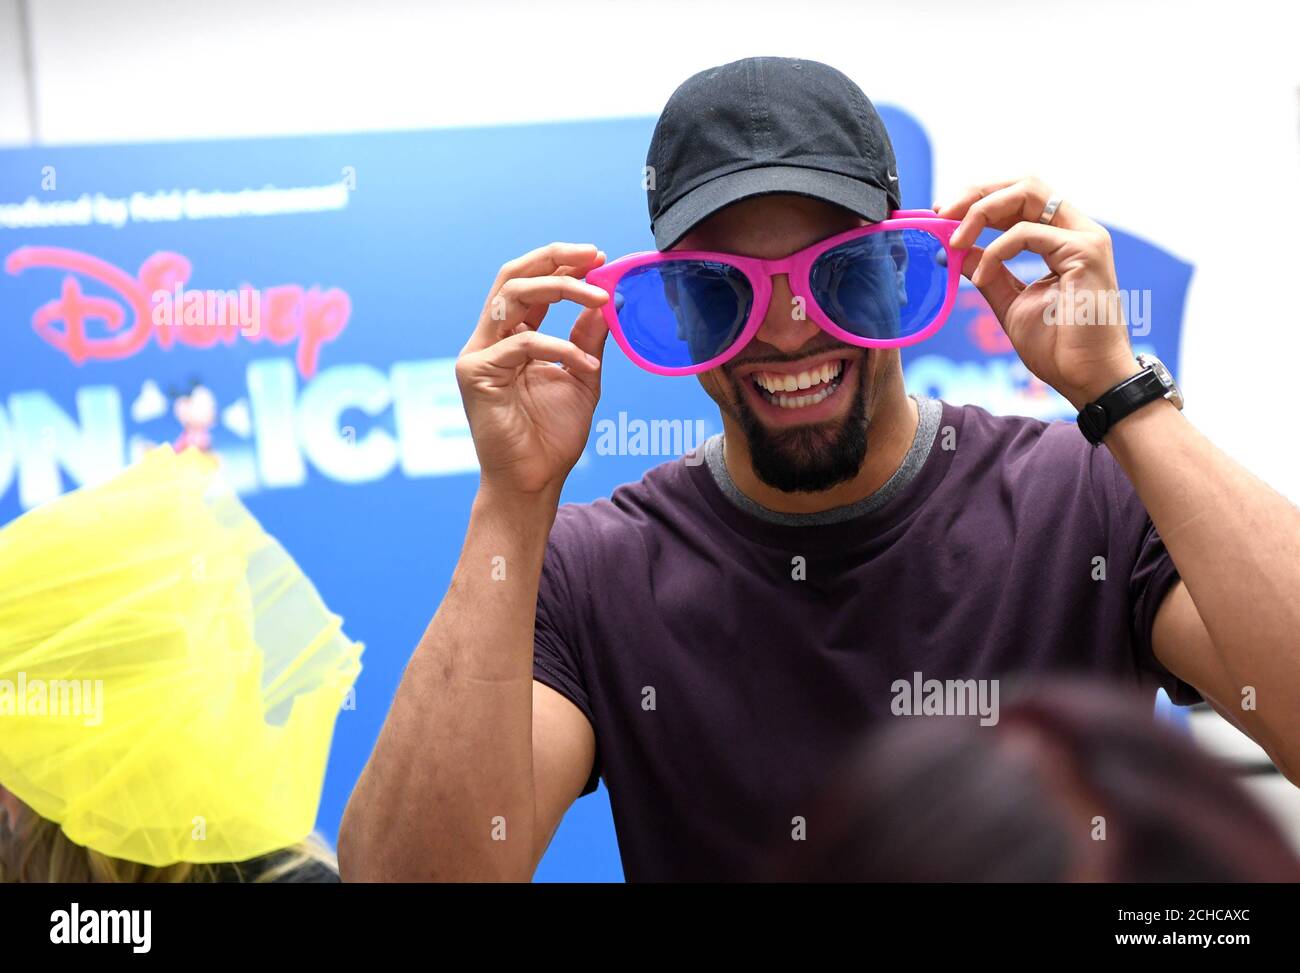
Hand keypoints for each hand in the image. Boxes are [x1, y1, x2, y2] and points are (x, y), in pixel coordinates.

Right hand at [456, 242, 610, 496]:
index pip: (530, 285)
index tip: (598, 257)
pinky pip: (523, 344)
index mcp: (512, 338)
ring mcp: (478, 355)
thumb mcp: (582, 379)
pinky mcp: (476, 374)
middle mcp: (490, 340)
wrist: (534, 482)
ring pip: (512, 297)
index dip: (560, 265)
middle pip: (513, 277)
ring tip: (600, 298)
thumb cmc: (552, 437)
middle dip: (554, 259)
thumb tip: (604, 301)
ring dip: (561, 289)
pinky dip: (560, 349)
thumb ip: (588, 340)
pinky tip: (588, 364)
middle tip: (593, 256)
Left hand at [938, 176, 1140, 409]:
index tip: (945, 216)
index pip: (1020, 199)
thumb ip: (987, 272)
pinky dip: (996, 251)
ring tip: (954, 240)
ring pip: (1027, 194)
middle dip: (977, 193)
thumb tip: (957, 250)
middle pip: (1024, 185)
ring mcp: (1085, 237)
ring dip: (982, 211)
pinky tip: (982, 277)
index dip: (980, 201)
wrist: (1086, 378)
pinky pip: (1028, 233)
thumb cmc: (1057, 347)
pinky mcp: (1085, 252)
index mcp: (1062, 239)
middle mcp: (1077, 231)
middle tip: (942, 213)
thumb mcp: (1009, 301)